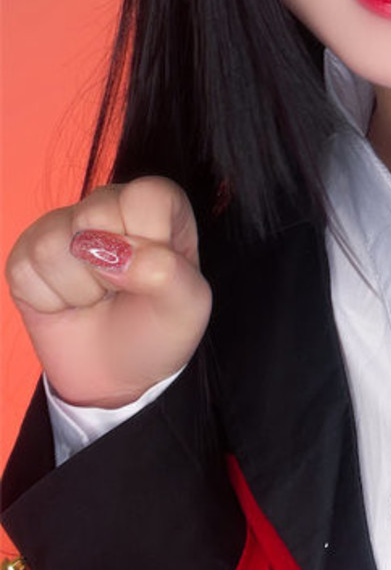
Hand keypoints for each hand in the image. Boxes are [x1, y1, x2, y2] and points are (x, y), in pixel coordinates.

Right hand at [5, 177, 211, 407]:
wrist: (117, 373)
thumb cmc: (158, 329)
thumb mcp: (186, 306)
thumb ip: (168, 273)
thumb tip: (119, 255)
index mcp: (156, 206)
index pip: (146, 196)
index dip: (149, 240)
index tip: (153, 273)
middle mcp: (108, 205)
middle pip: (93, 213)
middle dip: (110, 270)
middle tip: (122, 290)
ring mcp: (62, 226)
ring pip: (53, 244)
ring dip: (80, 290)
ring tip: (97, 298)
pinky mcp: (26, 253)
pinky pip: (25, 270)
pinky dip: (50, 301)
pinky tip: (69, 304)